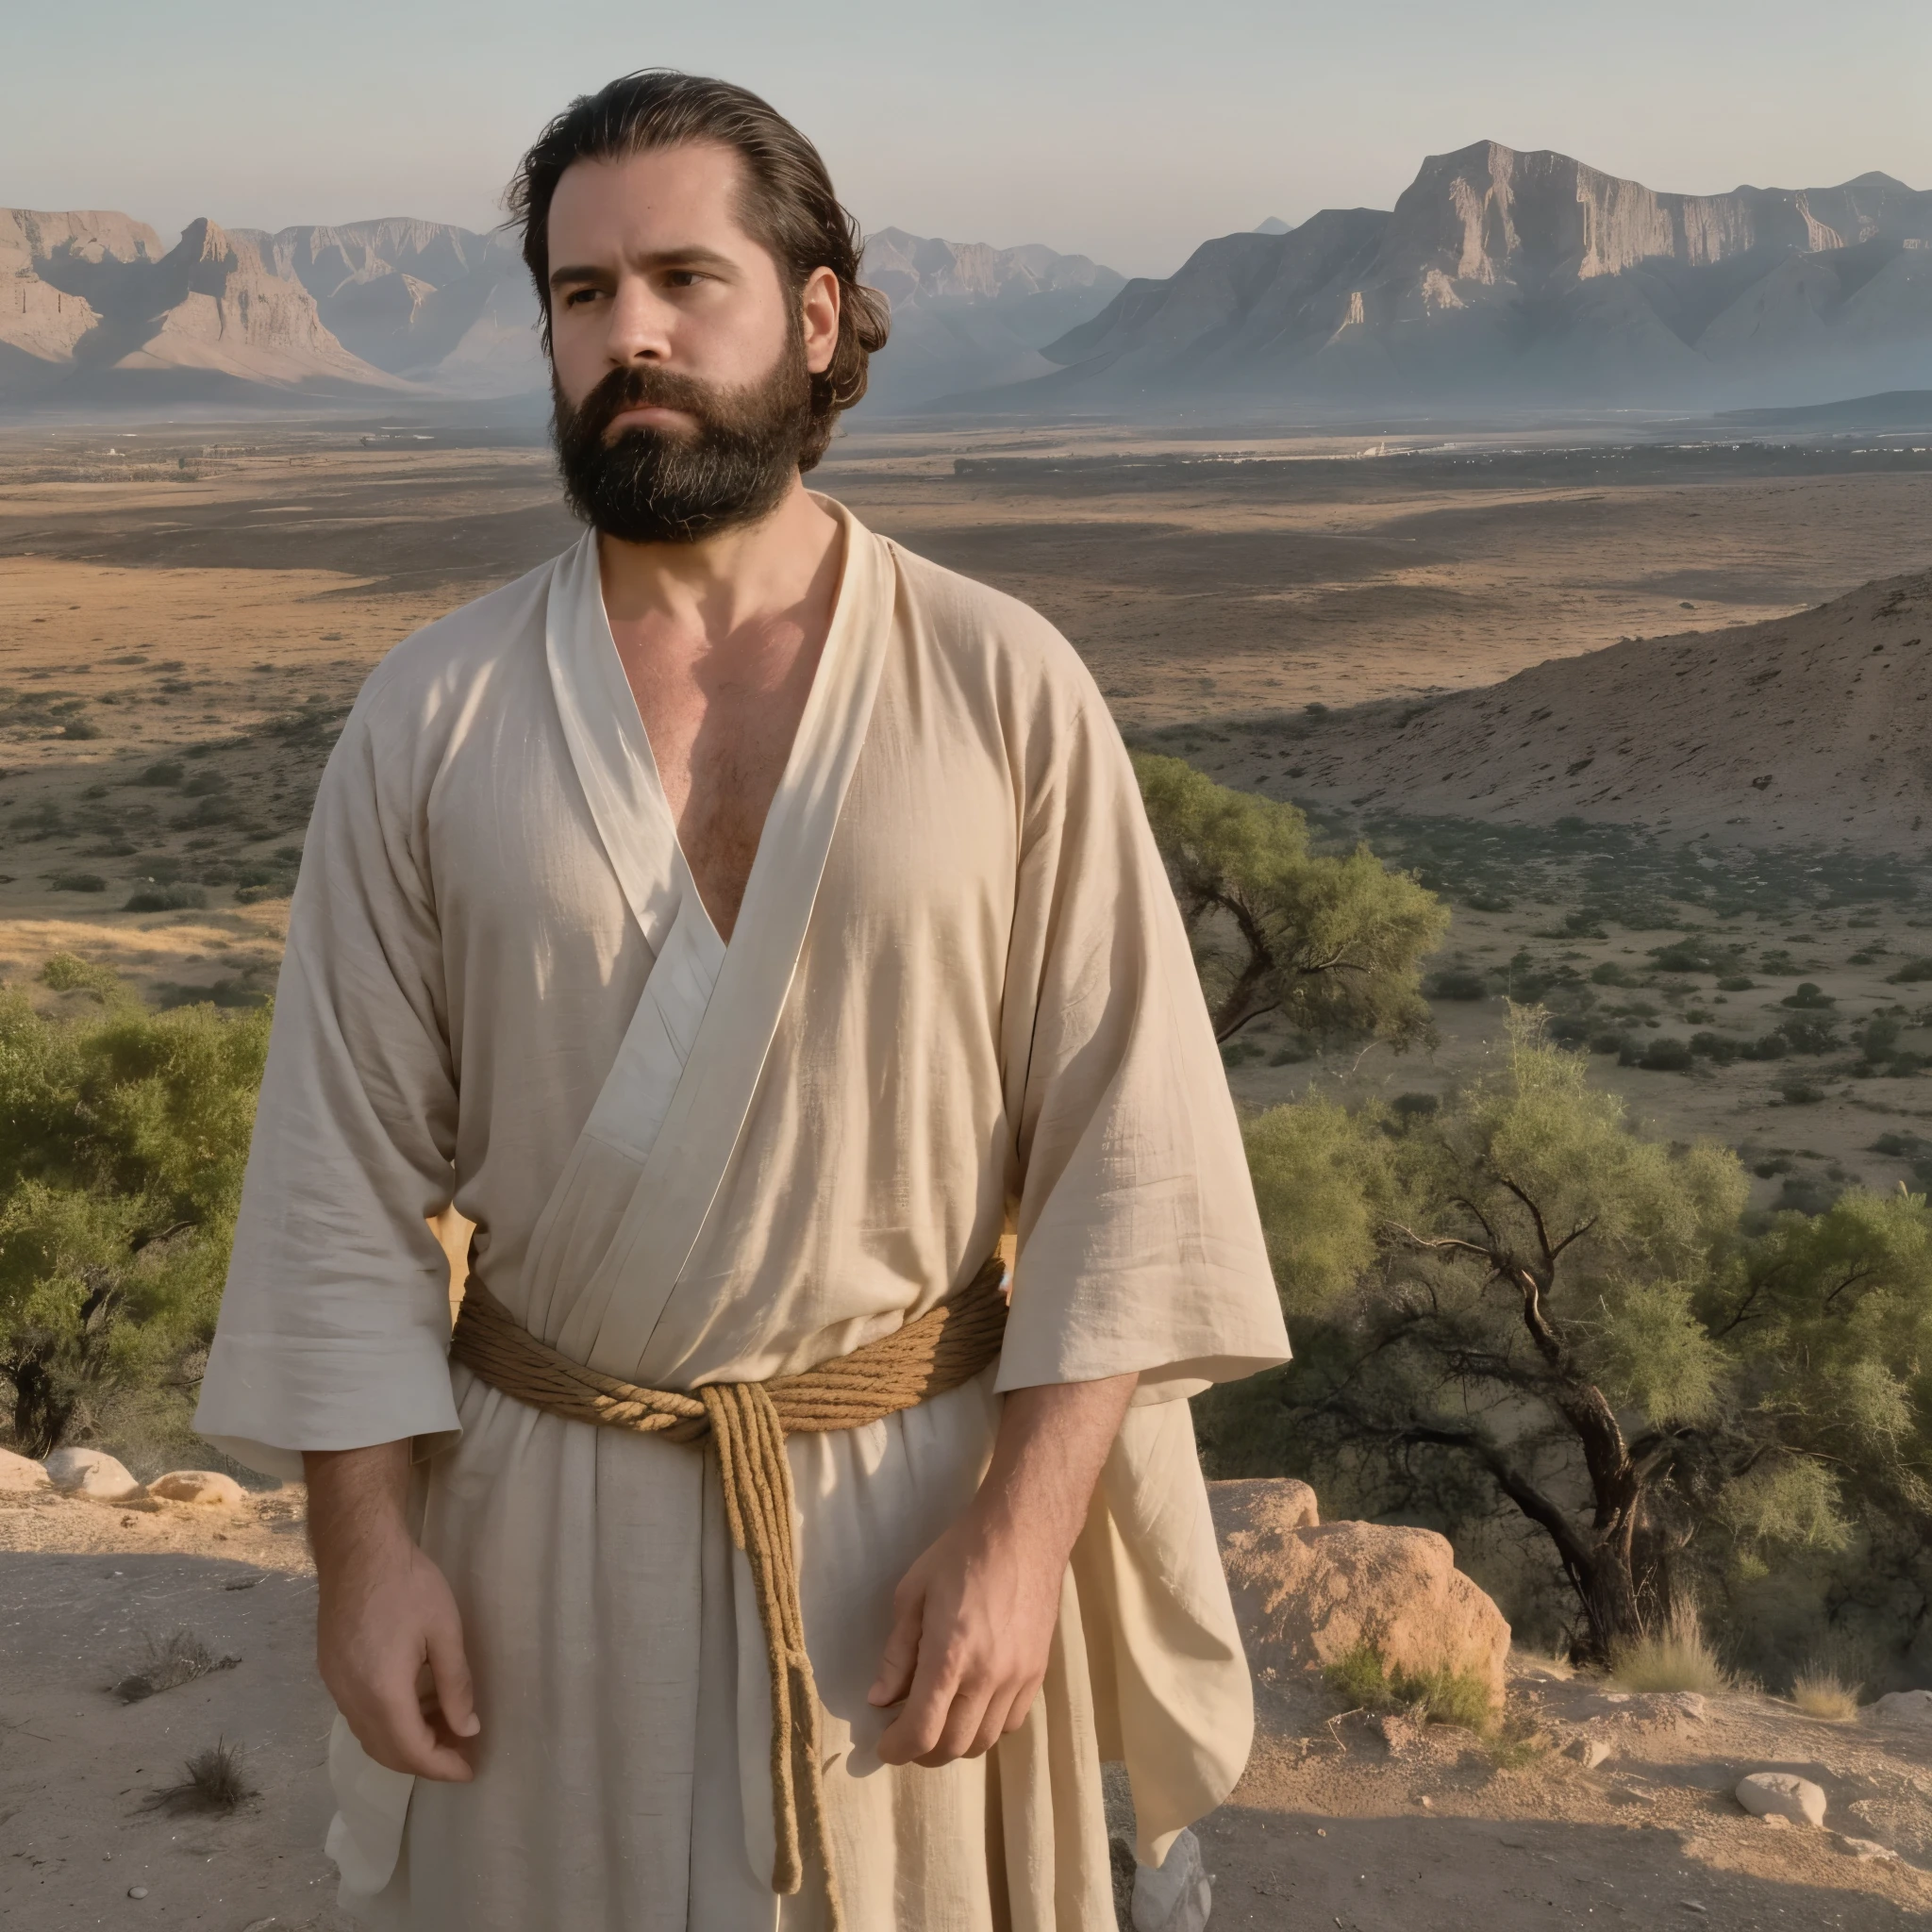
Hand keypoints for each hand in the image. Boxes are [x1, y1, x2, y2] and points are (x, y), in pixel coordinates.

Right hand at [306, 1442, 479, 1780]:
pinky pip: (359, 1716)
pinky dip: (387, 1724)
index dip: (442, 1766)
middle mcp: (351, 1699)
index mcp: (381, 1692)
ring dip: (405, 1743)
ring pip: (369, 1737)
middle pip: (386, 1751)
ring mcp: (335, 1686)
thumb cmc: (409, 1585)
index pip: (411, 1750)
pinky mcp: (330, 1671)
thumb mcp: (445, 1631)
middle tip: (461, 1751)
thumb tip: (468, 1729)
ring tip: (444, 1728)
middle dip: (425, 1760)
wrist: (358, 1549)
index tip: (470, 1769)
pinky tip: (414, 1705)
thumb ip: (456, 1685)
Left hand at [866, 1371, 1136, 1767]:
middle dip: (922, 1751)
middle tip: (904, 1732)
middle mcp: (988, 1676)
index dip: (897, 1749)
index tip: (883, 1745)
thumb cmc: (960, 1555)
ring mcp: (1018, 1678)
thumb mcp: (912, 1595)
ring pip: (984, 1742)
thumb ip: (896, 1654)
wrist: (1023, 1532)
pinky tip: (971, 1705)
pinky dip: (985, 1727)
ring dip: (954, 1743)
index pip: (922, 1731)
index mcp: (950, 1655)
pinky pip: (1010, 1723)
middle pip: (953, 1747)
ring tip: (937, 1720)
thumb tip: (879, 1700)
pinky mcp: (1038, 1673)